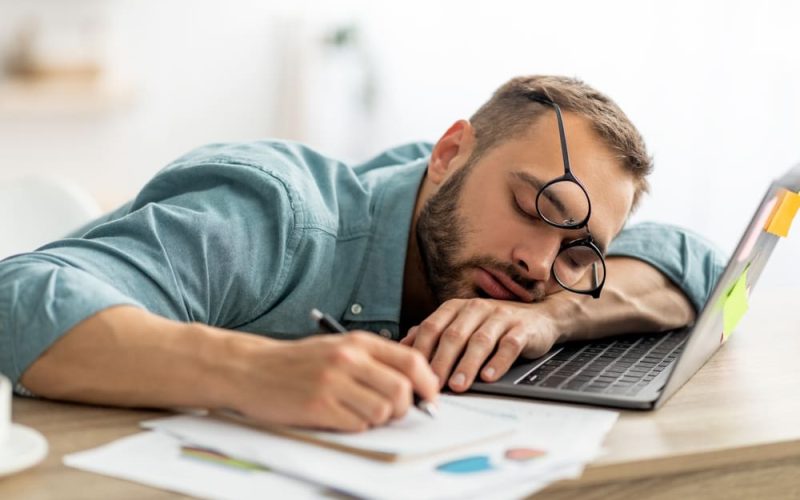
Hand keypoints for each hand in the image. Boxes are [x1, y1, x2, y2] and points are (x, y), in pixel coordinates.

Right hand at [228, 331, 438, 431]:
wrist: (251, 369)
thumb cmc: (298, 362)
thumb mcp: (338, 347)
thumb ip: (374, 361)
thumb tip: (413, 384)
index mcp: (357, 342)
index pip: (411, 361)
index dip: (428, 383)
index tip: (429, 397)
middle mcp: (348, 359)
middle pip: (401, 392)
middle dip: (403, 408)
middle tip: (390, 411)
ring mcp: (333, 383)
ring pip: (382, 412)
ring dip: (376, 419)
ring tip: (357, 412)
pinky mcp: (319, 407)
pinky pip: (357, 426)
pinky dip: (355, 426)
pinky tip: (338, 416)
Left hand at [400, 298, 558, 391]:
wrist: (539, 317)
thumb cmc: (493, 326)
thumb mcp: (462, 326)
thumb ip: (435, 334)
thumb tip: (404, 347)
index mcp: (456, 308)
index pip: (432, 327)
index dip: (422, 350)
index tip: (413, 374)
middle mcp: (476, 308)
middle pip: (454, 335)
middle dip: (441, 361)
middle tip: (433, 385)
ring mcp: (500, 317)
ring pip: (480, 341)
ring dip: (467, 365)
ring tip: (458, 385)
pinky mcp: (523, 328)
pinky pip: (509, 345)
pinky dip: (499, 361)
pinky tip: (489, 376)